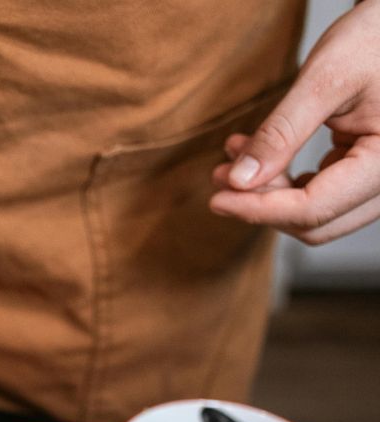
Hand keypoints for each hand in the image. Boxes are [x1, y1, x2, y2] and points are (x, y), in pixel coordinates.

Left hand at [210, 0, 379, 244]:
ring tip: (233, 157)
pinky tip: (256, 156)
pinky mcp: (363, 171)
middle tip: (220, 175)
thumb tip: (239, 181)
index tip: (217, 200)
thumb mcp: (324, 81)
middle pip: (315, 221)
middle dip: (261, 203)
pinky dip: (284, 181)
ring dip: (269, 193)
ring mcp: (377, 180)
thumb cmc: (373, 41)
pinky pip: (320, 193)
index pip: (315, 209)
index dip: (260, 210)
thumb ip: (281, 133)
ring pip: (315, 212)